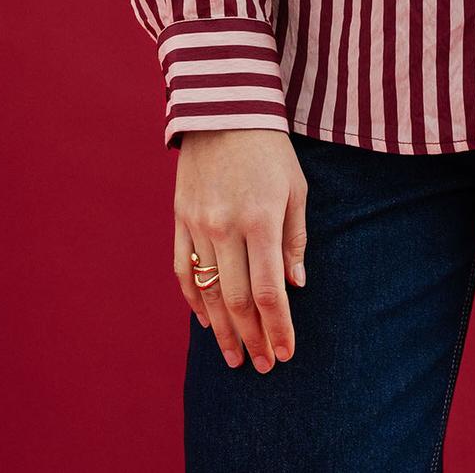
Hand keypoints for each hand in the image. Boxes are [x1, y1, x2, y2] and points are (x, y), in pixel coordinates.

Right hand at [173, 129, 308, 373]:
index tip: (285, 354)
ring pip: (208, 292)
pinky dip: (194, 301)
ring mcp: (198, 224)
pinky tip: (206, 322)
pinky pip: (183, 270)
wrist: (223, 109)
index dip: (277, 328)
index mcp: (260, 219)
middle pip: (236, 301)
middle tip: (263, 365)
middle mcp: (226, 227)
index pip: (269, 291)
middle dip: (252, 339)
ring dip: (222, 330)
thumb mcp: (295, 188)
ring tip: (235, 357)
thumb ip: (294, 239)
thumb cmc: (269, 150)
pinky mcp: (180, 218)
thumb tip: (295, 285)